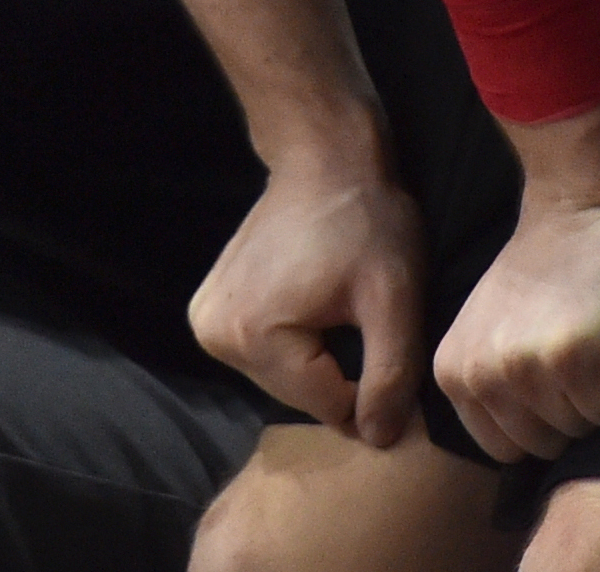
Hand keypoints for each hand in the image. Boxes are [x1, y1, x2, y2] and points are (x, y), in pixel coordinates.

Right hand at [190, 136, 428, 447]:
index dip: (370, 383)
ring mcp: (205, 324)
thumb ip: (390, 376)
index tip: (384, 337)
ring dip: (317, 358)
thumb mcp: (394, 298)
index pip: (327, 405)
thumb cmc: (365, 221)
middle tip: (362, 316)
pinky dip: (295, 344)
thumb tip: (377, 440)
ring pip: (282, 379)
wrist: (325, 159)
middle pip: (298, 394)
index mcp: (254, 336)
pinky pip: (264, 355)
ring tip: (336, 304)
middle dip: (339, 370)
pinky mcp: (208, 313)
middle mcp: (215, 336)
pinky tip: (313, 303)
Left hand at [433, 71, 599, 459]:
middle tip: (575, 341)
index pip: (506, 450)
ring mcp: (527, 366)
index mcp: (453, 373)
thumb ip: (492, 387)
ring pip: (583, 429)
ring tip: (593, 329)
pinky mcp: (577, 355)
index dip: (542, 414)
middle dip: (572, 405)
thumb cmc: (549, 267)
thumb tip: (522, 453)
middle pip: (544, 446)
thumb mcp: (491, 329)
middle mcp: (482, 375)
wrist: (589, 198)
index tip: (551, 360)